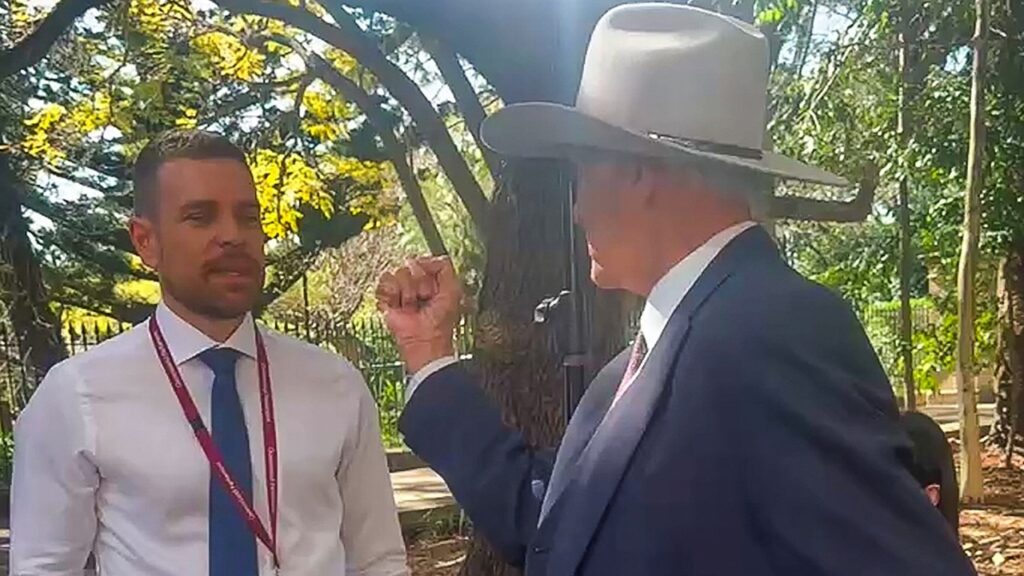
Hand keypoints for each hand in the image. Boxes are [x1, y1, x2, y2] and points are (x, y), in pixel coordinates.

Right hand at [376, 256, 462, 372]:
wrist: (424, 341)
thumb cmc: (440, 322)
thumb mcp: (453, 290)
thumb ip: (444, 268)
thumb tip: (424, 259)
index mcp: (430, 281)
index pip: (423, 261)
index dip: (428, 271)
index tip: (433, 287)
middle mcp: (414, 284)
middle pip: (410, 265)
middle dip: (419, 284)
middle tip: (423, 299)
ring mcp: (399, 291)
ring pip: (397, 274)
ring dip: (407, 292)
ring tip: (411, 306)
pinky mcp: (386, 300)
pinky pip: (383, 284)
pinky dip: (391, 295)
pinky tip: (399, 306)